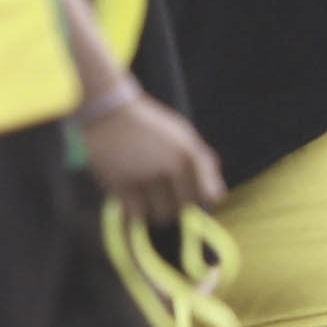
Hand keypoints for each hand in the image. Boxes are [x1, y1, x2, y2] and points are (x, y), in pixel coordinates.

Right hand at [78, 85, 223, 227]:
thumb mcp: (184, 136)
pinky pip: (135, 214)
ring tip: (150, 203)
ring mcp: (144, 175)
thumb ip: (203, 163)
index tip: (191, 196)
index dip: (201, 198)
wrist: (110, 111)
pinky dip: (137, 215)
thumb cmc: (151, 126)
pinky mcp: (119, 183)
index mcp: (189, 153)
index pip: (209, 195)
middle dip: (177, 207)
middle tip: (166, 199)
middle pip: (184, 206)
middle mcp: (169, 165)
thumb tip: (217, 198)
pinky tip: (133, 206)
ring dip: (157, 214)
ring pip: (161, 214)